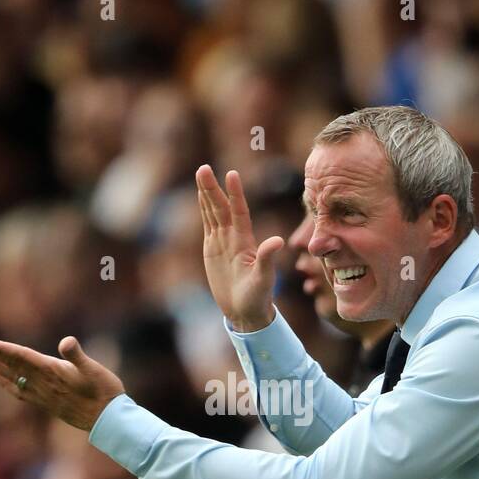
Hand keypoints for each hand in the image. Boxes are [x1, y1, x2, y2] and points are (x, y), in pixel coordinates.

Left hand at [0, 335, 124, 431]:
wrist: (108, 421)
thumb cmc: (105, 392)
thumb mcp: (94, 369)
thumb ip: (77, 356)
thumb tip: (66, 342)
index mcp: (52, 371)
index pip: (20, 356)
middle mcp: (43, 383)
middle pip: (11, 366)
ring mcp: (43, 394)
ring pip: (12, 377)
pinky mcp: (46, 401)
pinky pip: (18, 390)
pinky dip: (4, 382)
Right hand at [196, 164, 283, 331]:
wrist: (246, 311)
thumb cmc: (258, 296)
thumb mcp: (263, 279)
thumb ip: (267, 259)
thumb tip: (277, 241)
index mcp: (245, 242)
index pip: (239, 212)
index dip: (235, 194)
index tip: (232, 174)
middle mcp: (233, 237)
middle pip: (220, 208)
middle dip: (212, 188)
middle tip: (203, 168)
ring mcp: (222, 242)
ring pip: (213, 212)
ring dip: (206, 193)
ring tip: (201, 172)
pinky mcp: (212, 249)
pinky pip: (207, 224)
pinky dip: (204, 209)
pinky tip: (201, 194)